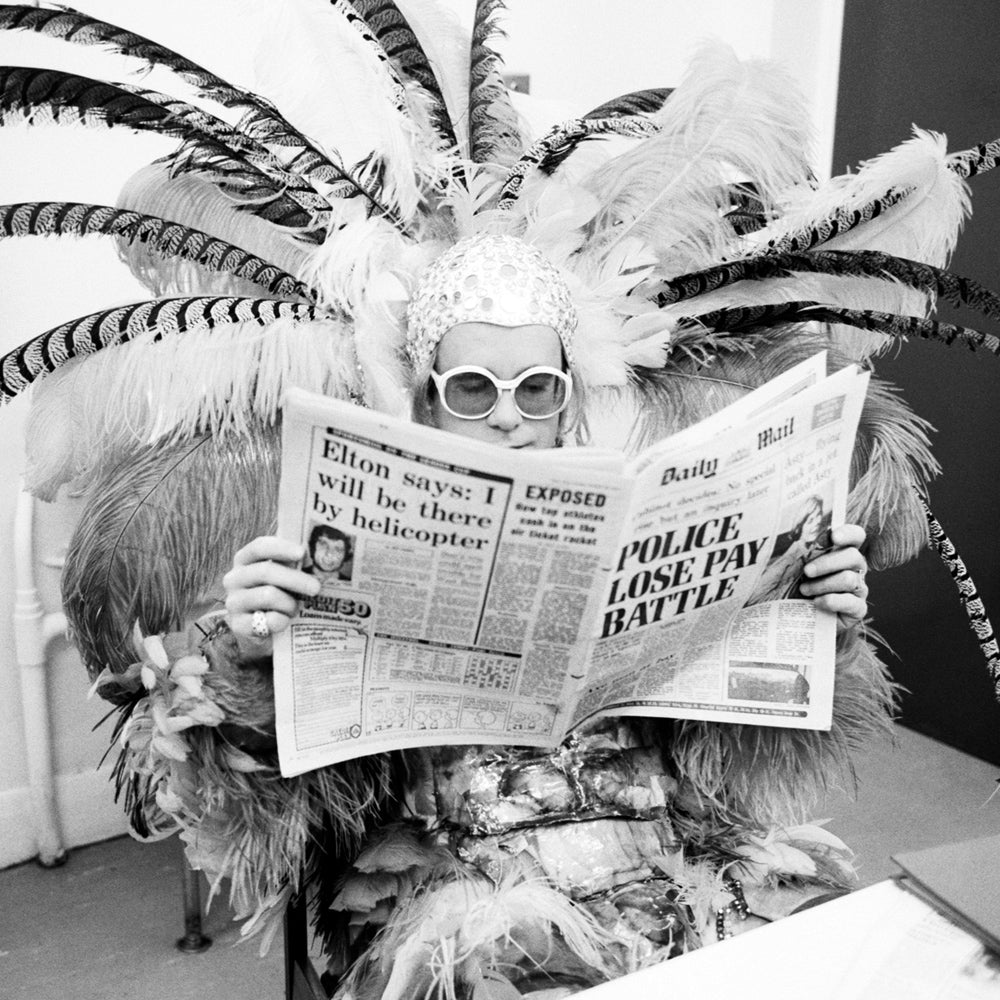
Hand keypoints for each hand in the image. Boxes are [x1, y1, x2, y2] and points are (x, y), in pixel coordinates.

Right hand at [223, 536, 320, 654]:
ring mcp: (233, 602)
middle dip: (295, 578)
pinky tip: (285, 621)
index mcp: (244, 560)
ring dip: (289, 603)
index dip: (281, 548)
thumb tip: (314, 558)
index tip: (301, 553)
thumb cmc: (278, 596)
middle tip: (316, 587)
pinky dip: (283, 620)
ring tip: (295, 608)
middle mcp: (234, 578)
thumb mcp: (283, 577)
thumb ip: (293, 565)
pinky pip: (268, 620)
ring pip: (268, 596)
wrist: (263, 631)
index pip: (259, 547)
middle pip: (265, 571)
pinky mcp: (238, 624)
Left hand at [798, 524, 867, 626]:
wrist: (798, 619)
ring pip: (849, 579)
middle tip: (806, 571)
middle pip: (853, 556)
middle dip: (827, 563)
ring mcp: (858, 589)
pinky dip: (832, 601)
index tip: (833, 537)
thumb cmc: (795, 587)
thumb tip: (791, 541)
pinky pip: (851, 602)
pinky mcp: (858, 609)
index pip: (856, 536)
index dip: (848, 533)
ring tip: (804, 590)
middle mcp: (854, 568)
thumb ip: (796, 553)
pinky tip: (817, 603)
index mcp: (842, 552)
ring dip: (823, 584)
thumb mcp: (792, 568)